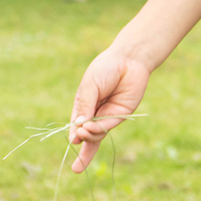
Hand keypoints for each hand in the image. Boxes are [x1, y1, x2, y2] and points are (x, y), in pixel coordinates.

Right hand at [67, 49, 152, 172]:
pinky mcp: (121, 115)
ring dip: (90, 135)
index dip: (74, 134)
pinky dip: (99, 129)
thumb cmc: (105, 69)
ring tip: (84, 131)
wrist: (128, 60)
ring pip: (98, 132)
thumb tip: (78, 126)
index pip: (77, 123)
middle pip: (88, 132)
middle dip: (83, 138)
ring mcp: (109, 114)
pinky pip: (109, 126)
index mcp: (84, 104)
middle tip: (79, 136)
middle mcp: (96, 112)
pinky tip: (91, 128)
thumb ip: (85, 106)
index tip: (72, 140)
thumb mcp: (90, 86)